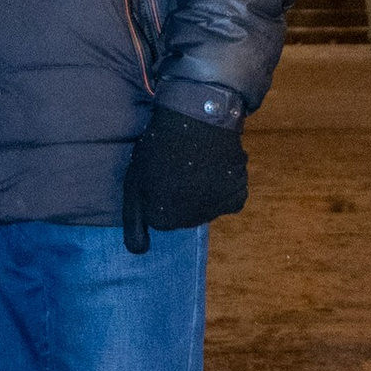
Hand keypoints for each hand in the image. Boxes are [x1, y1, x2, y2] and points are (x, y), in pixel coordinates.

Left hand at [120, 105, 247, 255]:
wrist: (198, 118)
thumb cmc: (159, 146)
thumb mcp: (134, 181)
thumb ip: (134, 220)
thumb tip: (139, 252)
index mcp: (164, 220)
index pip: (159, 217)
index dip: (156, 193)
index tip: (157, 173)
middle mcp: (191, 223)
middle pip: (183, 215)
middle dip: (179, 196)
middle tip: (177, 166)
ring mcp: (215, 211)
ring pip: (205, 207)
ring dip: (201, 191)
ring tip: (196, 162)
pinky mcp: (237, 197)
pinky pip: (228, 199)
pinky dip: (223, 186)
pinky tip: (216, 166)